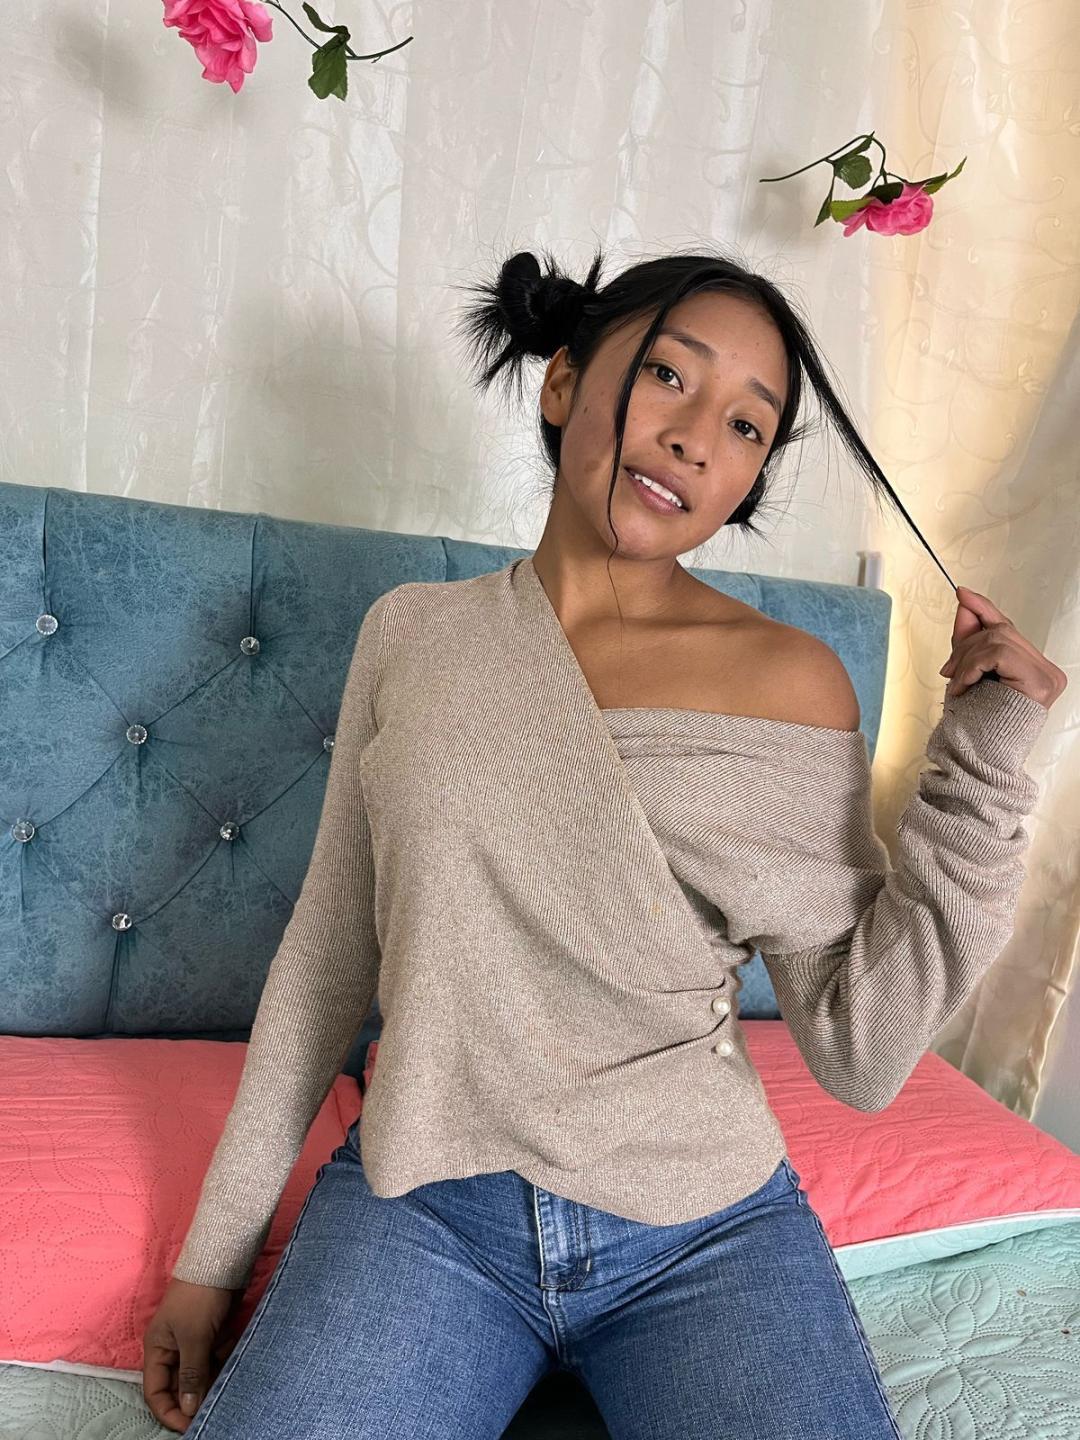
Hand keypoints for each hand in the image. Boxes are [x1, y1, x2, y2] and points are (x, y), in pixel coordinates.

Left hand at [939, 586, 1066, 711]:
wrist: (979, 756)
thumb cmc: (977, 721)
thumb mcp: (969, 672)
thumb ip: (969, 640)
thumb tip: (964, 604)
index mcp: (1034, 668)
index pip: (1008, 628)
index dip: (984, 608)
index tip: (962, 593)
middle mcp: (1048, 671)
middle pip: (1001, 631)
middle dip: (966, 645)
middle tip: (948, 669)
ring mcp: (1047, 677)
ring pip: (998, 639)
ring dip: (966, 659)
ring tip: (955, 683)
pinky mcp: (1039, 682)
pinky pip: (999, 654)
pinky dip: (973, 666)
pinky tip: (963, 686)